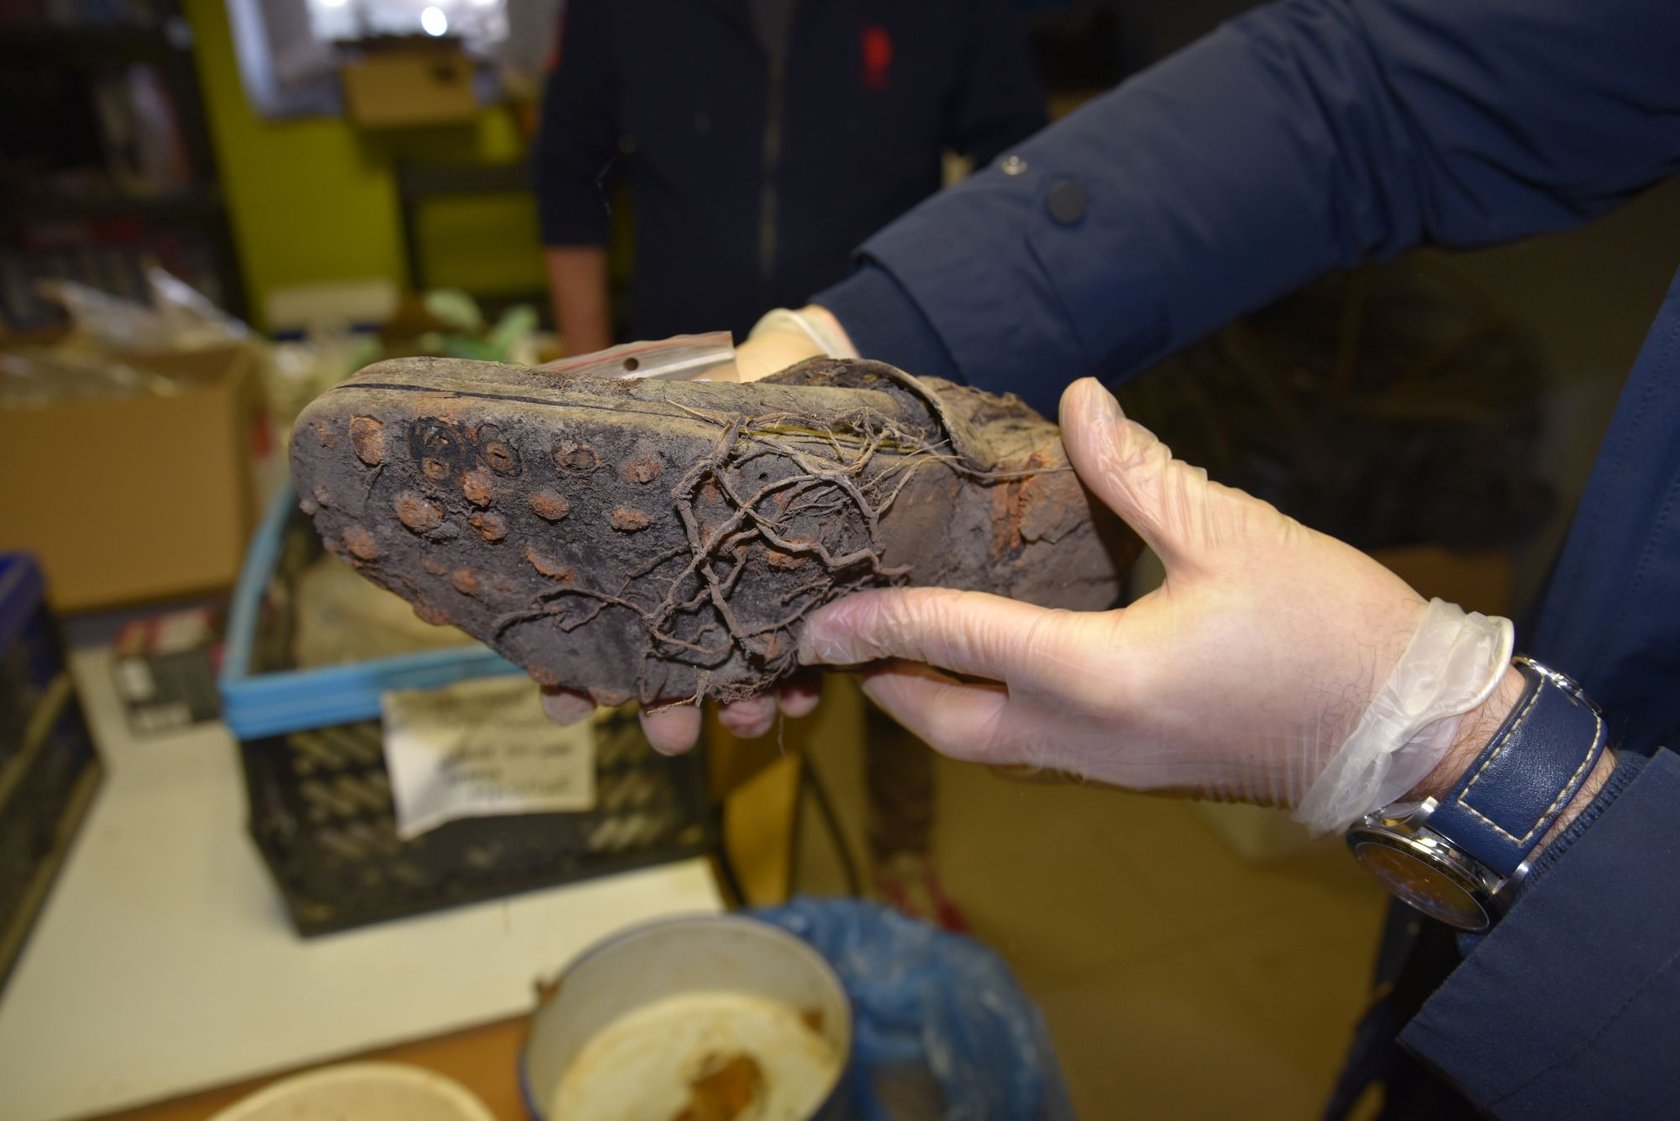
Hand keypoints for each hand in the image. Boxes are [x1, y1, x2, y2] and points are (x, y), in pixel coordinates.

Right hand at [539, 305, 854, 750]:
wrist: (782, 364)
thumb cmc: (692, 386)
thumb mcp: (626, 406)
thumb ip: (573, 439)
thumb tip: (488, 459)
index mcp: (629, 558)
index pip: (590, 632)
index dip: (572, 678)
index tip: (565, 707)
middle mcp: (682, 586)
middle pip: (665, 667)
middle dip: (664, 710)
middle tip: (670, 736)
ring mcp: (743, 593)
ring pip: (734, 669)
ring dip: (736, 705)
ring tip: (745, 722)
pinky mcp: (804, 590)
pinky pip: (803, 649)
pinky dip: (801, 679)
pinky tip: (800, 693)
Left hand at [795, 377, 1435, 805]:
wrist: (1413, 733)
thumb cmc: (1331, 631)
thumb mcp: (1231, 533)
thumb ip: (1137, 471)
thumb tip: (1078, 403)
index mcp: (1099, 676)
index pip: (957, 642)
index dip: (878, 621)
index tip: (815, 617)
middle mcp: (1087, 738)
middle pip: (949, 727)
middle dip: (887, 686)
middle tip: (846, 638)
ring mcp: (1112, 768)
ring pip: (987, 750)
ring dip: (935, 708)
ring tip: (904, 652)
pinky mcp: (1138, 775)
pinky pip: (1033, 754)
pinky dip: (990, 718)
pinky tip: (995, 672)